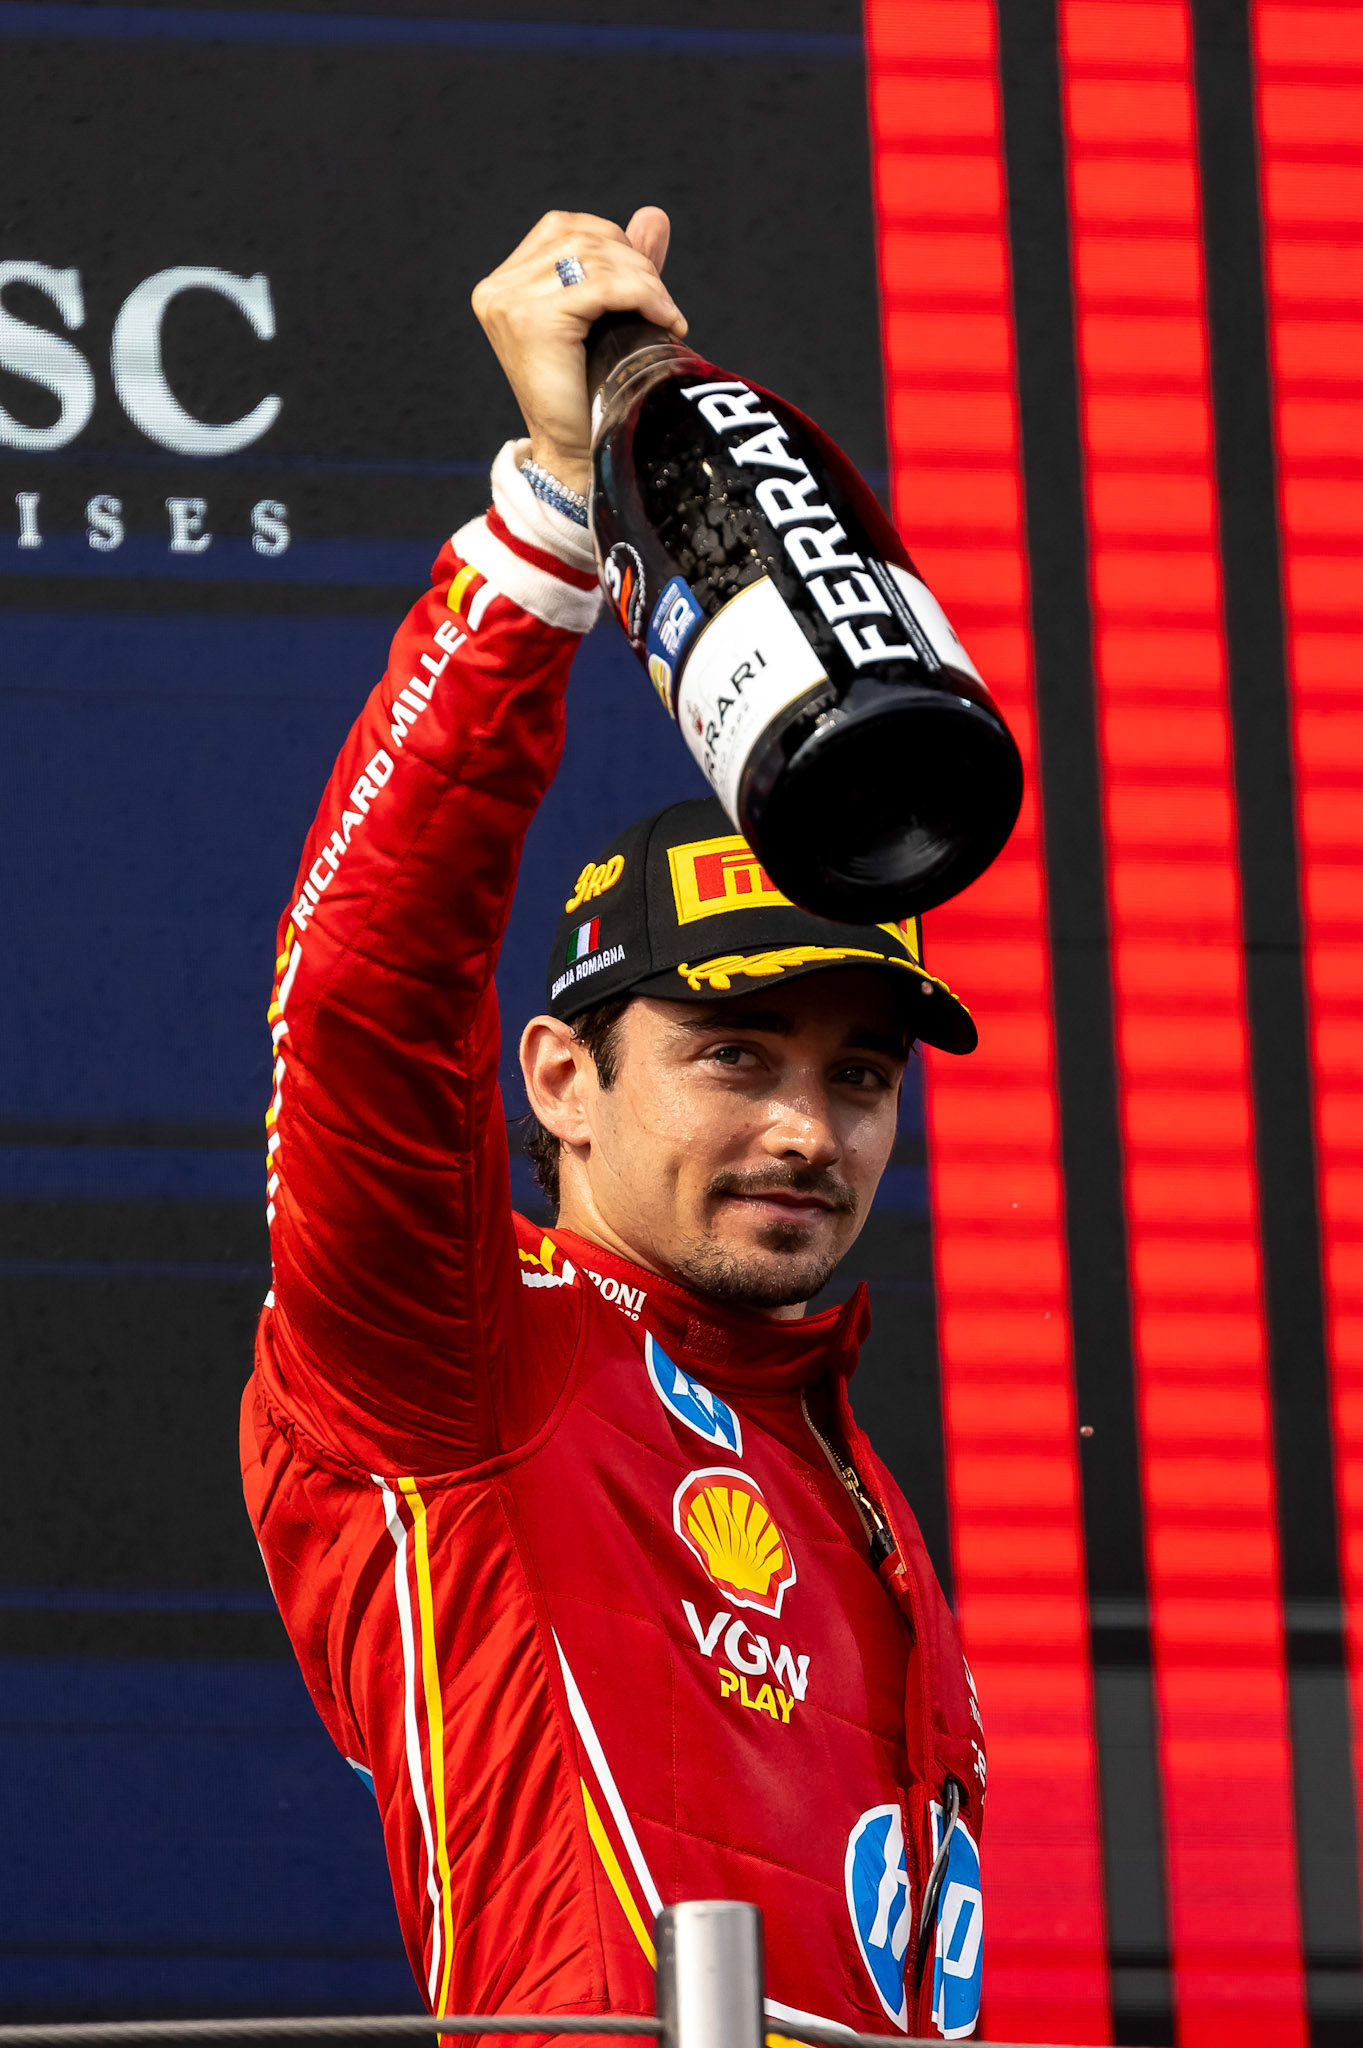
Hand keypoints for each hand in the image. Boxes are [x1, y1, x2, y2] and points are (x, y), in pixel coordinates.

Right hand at [472, 207, 684, 497]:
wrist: (574, 455)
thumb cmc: (589, 395)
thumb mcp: (609, 318)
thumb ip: (624, 266)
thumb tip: (654, 215)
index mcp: (503, 283)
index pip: (564, 229)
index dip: (615, 247)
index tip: (648, 287)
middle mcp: (497, 288)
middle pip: (581, 237)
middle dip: (635, 264)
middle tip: (664, 304)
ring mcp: (507, 301)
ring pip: (594, 259)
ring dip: (645, 283)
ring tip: (667, 316)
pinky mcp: (530, 318)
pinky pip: (601, 287)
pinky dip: (643, 296)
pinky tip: (666, 320)